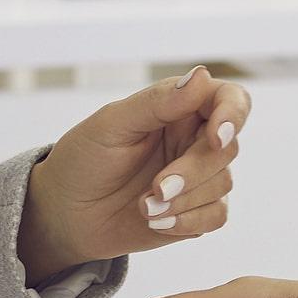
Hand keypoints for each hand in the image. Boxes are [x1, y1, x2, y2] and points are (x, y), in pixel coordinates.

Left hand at [19, 66, 251, 276]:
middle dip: (194, 171)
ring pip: (223, 183)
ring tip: (144, 207)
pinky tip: (156, 221)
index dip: (233, 114)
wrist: (64, 214)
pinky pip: (216, 215)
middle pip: (227, 148)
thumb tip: (202, 76)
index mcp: (178, 108)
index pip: (229, 99)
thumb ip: (158, 102)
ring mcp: (198, 176)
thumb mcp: (111, 125)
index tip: (218, 137)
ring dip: (185, 200)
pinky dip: (188, 221)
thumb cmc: (83, 160)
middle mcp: (194, 138)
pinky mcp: (196, 210)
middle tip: (157, 188)